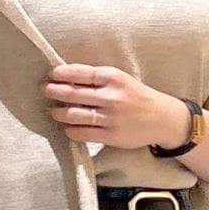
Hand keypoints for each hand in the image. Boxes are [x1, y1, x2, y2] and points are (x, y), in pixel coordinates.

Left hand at [42, 64, 186, 150]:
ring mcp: (110, 118)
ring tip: (52, 111)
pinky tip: (66, 127)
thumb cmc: (138, 97)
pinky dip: (70, 130)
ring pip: (75, 115)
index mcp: (114, 78)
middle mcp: (111, 97)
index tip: (52, 74)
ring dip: (59, 113)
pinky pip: (83, 133)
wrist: (163, 119)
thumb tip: (68, 80)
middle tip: (45, 90)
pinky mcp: (111, 136)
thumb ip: (98, 80)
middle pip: (73, 94)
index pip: (81, 73)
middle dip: (55, 92)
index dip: (62, 74)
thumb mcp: (121, 81)